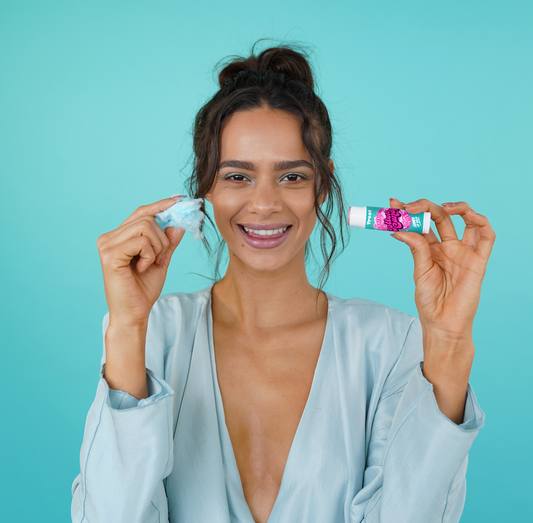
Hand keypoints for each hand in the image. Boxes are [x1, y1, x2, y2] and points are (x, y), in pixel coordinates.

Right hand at [97, 196, 185, 327]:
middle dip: (162, 239)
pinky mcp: (110, 254)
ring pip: (146, 226)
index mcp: (119, 236)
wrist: (134, 314)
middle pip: (147, 218)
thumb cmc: (143, 290)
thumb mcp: (161, 260)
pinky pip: (141, 241)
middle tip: (159, 259)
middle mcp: (109, 237)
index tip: (179, 200)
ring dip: (157, 247)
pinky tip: (142, 268)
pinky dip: (150, 255)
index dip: (160, 205)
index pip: (141, 212)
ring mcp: (107, 244)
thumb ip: (168, 241)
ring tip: (149, 264)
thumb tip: (178, 221)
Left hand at [389, 198, 495, 342]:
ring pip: (466, 221)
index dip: (409, 212)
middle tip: (407, 207)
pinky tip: (468, 215)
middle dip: (424, 207)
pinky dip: (481, 222)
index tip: (393, 204)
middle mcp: (447, 247)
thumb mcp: (420, 272)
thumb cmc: (430, 301)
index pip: (421, 224)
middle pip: (439, 218)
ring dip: (456, 207)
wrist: (443, 323)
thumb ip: (416, 248)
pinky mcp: (478, 261)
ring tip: (441, 207)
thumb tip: (400, 228)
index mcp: (430, 249)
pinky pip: (486, 237)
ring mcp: (463, 253)